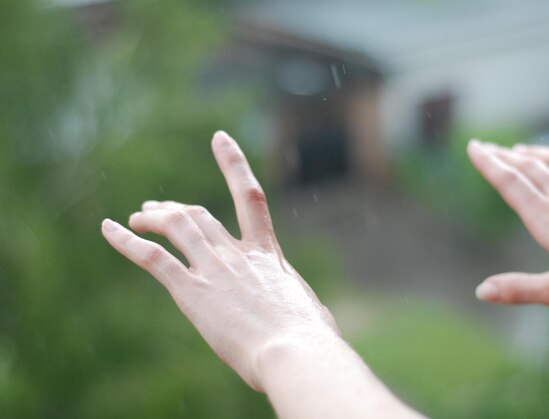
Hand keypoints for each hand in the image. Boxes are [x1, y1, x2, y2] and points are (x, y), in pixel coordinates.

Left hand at [101, 131, 338, 389]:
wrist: (295, 352)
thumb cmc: (312, 340)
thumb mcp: (310, 311)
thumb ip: (297, 301)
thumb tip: (306, 312)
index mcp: (267, 255)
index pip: (251, 196)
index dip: (234, 163)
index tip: (220, 138)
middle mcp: (237, 254)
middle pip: (199, 214)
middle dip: (174, 208)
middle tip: (155, 209)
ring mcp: (214, 269)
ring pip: (176, 226)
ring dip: (151, 218)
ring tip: (134, 218)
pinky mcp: (192, 292)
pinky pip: (152, 257)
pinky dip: (127, 240)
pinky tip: (108, 228)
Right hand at [467, 140, 548, 308]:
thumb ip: (520, 289)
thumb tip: (481, 291)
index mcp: (548, 218)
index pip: (511, 183)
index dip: (489, 164)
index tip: (473, 147)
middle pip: (528, 167)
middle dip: (503, 155)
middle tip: (484, 145)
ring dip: (532, 153)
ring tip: (517, 149)